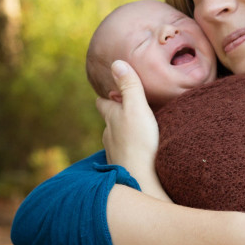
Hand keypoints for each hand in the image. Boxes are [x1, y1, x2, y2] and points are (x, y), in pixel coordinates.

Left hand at [95, 60, 161, 193]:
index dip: (106, 96)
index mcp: (111, 119)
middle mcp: (109, 136)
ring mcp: (116, 154)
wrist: (142, 181)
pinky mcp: (125, 168)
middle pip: (109, 122)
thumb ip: (129, 86)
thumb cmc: (140, 142)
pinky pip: (126, 155)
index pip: (102, 103)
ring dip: (125, 133)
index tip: (112, 90)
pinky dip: (132, 150)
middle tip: (129, 108)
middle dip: (116, 115)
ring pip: (117, 139)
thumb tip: (116, 63)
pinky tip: (142, 152)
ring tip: (138, 130)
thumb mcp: (137, 108)